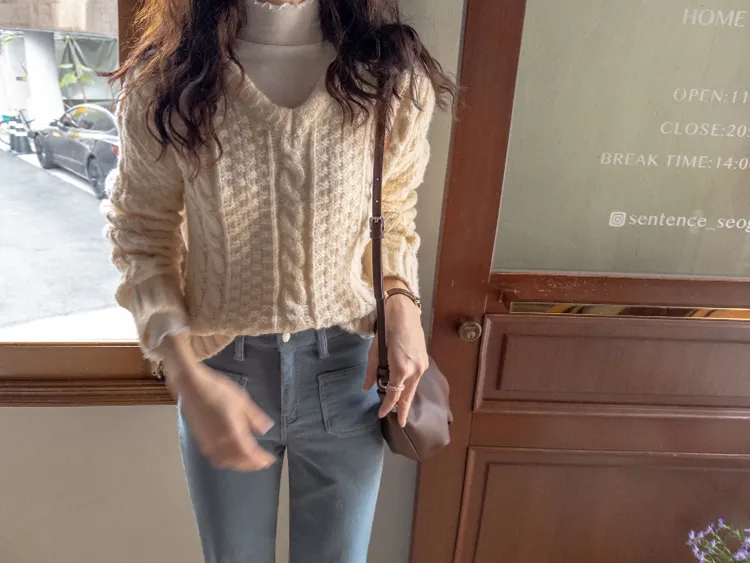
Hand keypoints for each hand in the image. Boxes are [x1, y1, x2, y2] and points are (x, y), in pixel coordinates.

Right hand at [162, 334, 275, 471]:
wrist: (193, 388)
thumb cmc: (219, 391)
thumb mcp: (243, 401)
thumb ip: (255, 417)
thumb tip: (266, 429)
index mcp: (234, 433)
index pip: (250, 454)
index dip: (260, 460)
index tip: (270, 460)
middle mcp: (221, 443)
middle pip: (238, 462)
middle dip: (251, 465)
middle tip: (261, 463)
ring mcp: (209, 443)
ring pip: (226, 462)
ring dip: (238, 464)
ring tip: (247, 461)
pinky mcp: (201, 440)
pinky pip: (215, 458)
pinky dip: (225, 461)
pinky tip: (230, 456)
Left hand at [364, 282, 428, 426]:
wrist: (404, 313)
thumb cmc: (387, 329)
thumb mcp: (374, 352)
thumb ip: (371, 372)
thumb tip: (366, 388)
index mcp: (401, 369)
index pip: (394, 395)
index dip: (387, 407)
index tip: (381, 415)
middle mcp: (415, 370)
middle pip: (408, 396)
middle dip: (403, 410)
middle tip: (402, 423)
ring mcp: (422, 365)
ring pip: (413, 387)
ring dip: (406, 397)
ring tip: (399, 407)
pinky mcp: (424, 360)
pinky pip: (416, 378)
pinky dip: (410, 385)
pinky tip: (404, 388)